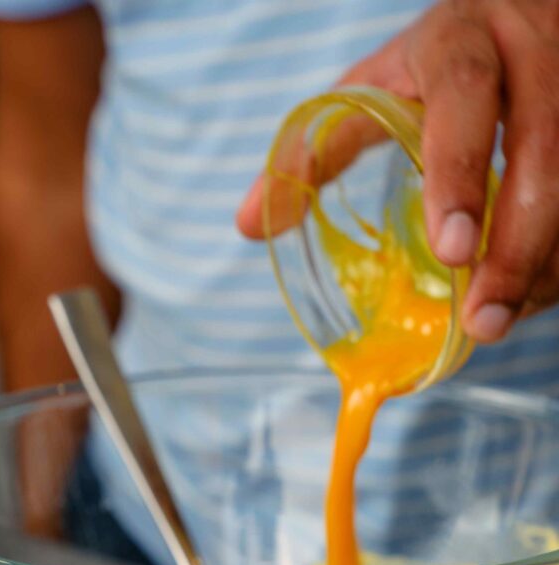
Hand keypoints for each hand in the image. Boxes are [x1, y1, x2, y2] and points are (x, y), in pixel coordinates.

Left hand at [237, 0, 558, 342]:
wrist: (521, 13)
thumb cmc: (436, 67)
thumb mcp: (374, 90)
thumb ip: (318, 151)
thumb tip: (249, 224)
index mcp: (461, 40)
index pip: (466, 96)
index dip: (459, 174)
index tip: (450, 250)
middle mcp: (530, 54)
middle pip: (543, 149)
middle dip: (516, 245)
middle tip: (482, 319)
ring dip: (543, 262)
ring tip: (497, 322)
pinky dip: (558, 259)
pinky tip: (525, 296)